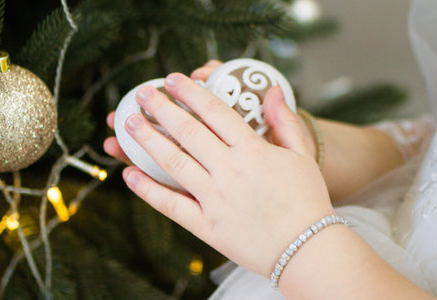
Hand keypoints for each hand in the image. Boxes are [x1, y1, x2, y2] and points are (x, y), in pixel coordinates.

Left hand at [110, 72, 333, 276]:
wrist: (307, 249)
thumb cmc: (307, 200)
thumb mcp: (302, 155)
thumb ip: (285, 121)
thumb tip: (273, 91)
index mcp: (253, 151)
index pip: (215, 112)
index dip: (191, 92)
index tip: (173, 79)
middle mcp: (229, 171)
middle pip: (188, 132)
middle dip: (162, 108)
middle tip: (142, 94)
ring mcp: (214, 199)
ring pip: (173, 163)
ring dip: (148, 141)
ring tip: (129, 124)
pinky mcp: (206, 226)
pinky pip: (171, 205)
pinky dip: (148, 190)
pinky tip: (129, 175)